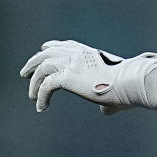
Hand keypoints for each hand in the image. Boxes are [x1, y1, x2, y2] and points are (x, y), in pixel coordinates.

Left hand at [19, 40, 156, 113]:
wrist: (130, 82)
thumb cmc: (129, 87)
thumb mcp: (117, 89)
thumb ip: (107, 99)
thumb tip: (105, 111)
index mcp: (89, 53)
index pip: (67, 45)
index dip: (53, 47)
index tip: (44, 49)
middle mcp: (78, 54)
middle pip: (49, 52)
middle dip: (35, 61)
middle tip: (25, 72)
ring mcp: (71, 64)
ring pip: (42, 66)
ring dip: (34, 80)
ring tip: (31, 95)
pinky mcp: (67, 77)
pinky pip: (46, 86)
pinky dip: (41, 96)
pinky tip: (42, 106)